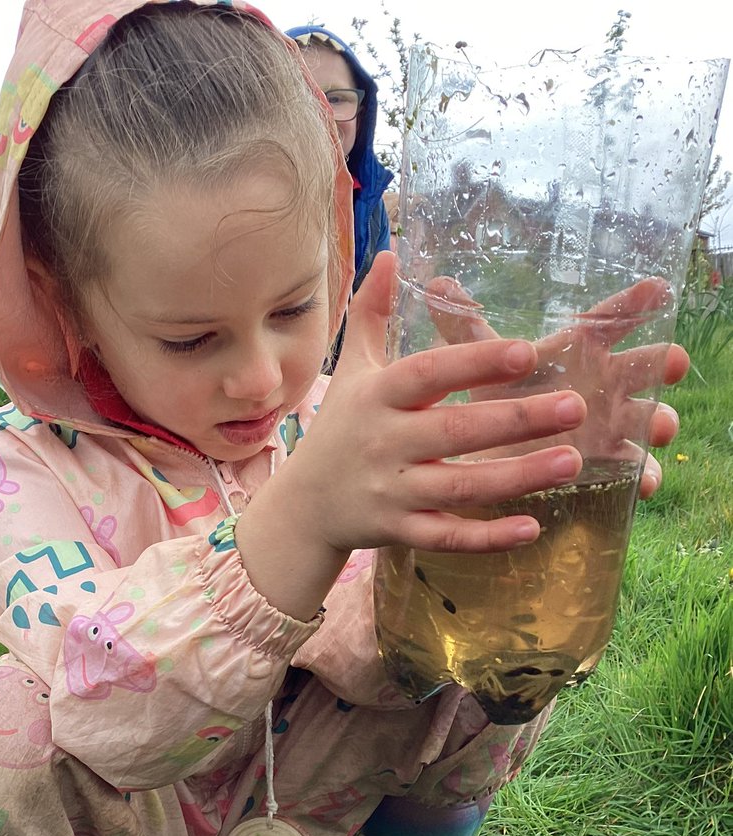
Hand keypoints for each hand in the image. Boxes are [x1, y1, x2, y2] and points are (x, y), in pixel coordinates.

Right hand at [236, 252, 588, 619]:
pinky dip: (487, 537)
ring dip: (517, 478)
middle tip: (576, 405)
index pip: (429, 375)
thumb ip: (371, 313)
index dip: (475, 363)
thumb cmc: (340, 427)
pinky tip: (532, 528)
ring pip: (460, 488)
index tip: (527, 350)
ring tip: (573, 461)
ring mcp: (392, 492)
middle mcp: (384, 443)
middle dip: (516, 419)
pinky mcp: (399, 532)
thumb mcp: (351, 369)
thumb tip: (389, 253)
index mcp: (378, 396)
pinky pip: (447, 537)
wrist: (304, 505)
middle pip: (455, 432)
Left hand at [425, 276, 686, 496]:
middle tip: (672, 361)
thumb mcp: (480, 364)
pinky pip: (635, 469)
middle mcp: (605, 382)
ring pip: (648, 418)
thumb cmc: (496, 396)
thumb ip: (464, 331)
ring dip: (661, 420)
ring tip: (661, 426)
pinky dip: (645, 475)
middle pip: (644, 366)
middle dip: (662, 362)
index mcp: (579, 350)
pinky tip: (645, 483)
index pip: (611, 318)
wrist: (490, 453)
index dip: (634, 303)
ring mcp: (611, 424)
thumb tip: (434, 285)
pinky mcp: (607, 462)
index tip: (657, 289)